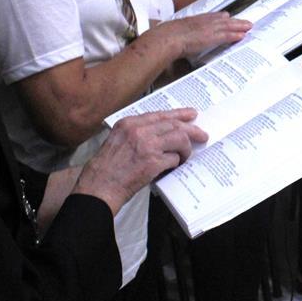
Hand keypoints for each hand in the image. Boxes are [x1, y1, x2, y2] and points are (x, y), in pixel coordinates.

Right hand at [74, 108, 205, 214]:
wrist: (99, 186)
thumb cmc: (106, 167)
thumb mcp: (117, 139)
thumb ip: (136, 132)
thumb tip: (161, 133)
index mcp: (129, 123)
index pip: (160, 114)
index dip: (178, 114)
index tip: (191, 114)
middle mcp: (138, 130)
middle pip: (174, 125)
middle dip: (192, 130)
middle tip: (202, 135)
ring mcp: (147, 146)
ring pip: (179, 139)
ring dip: (186, 149)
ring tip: (185, 157)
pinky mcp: (153, 162)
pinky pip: (174, 159)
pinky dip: (175, 164)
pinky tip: (172, 168)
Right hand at [160, 12, 250, 58]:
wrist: (168, 38)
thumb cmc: (165, 36)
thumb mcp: (171, 30)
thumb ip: (175, 32)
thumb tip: (171, 36)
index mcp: (193, 20)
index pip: (210, 17)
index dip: (219, 17)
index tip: (226, 15)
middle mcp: (203, 22)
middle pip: (222, 20)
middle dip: (234, 21)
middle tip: (244, 21)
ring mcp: (208, 29)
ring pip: (228, 26)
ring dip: (239, 26)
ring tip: (248, 26)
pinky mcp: (211, 37)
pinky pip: (227, 36)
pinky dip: (235, 35)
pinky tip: (242, 35)